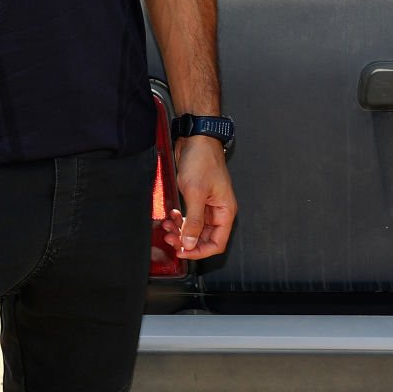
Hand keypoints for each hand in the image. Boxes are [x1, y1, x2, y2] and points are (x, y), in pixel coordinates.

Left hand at [160, 136, 236, 259]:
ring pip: (194, 229)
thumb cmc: (202, 161)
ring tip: (166, 226)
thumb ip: (193, 222)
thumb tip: (190, 244)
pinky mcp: (198, 199)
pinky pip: (189, 218)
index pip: (217, 243)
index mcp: (225, 211)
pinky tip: (170, 215)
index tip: (182, 251)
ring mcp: (208, 205)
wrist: (196, 140)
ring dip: (180, 231)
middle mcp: (219, 210)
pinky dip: (179, 220)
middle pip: (204, 238)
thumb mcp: (196, 194)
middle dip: (186, 240)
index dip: (199, 251)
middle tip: (170, 238)